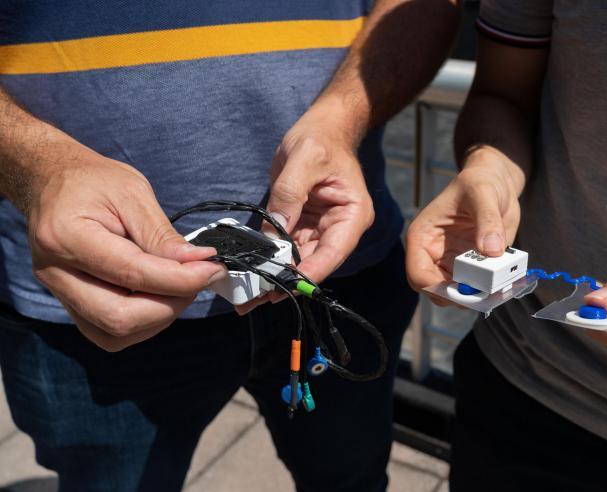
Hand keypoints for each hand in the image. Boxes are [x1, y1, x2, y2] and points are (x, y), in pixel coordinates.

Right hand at [27, 142, 225, 350]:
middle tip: (198, 279)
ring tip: (179, 285)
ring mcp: (59, 293)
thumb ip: (162, 234)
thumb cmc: (91, 181)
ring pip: (114, 334)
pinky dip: (143, 322)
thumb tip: (199, 263)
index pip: (132, 274)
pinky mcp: (70, 305)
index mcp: (66, 236)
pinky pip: (108, 333)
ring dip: (159, 317)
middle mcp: (55, 273)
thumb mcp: (132, 192)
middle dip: (170, 305)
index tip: (211, 269)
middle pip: (119, 317)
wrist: (49, 181)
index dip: (180, 278)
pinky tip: (159, 295)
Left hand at [235, 99, 373, 314]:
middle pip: (314, 263)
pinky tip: (248, 272)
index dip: (309, 273)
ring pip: (297, 261)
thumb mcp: (304, 159)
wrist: (322, 128)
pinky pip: (284, 248)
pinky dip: (268, 260)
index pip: (333, 252)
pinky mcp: (302, 225)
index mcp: (352, 215)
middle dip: (285, 282)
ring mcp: (320, 229)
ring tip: (246, 295)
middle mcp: (339, 228)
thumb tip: (274, 234)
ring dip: (273, 276)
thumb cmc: (320, 138)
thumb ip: (290, 195)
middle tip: (255, 300)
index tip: (284, 287)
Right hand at [405, 148, 523, 305]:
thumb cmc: (480, 182)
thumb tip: (491, 251)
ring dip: (478, 296)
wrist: (496, 184)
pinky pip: (477, 288)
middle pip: (436, 291)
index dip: (436, 287)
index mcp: (423, 237)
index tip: (463, 288)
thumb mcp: (483, 193)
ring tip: (501, 285)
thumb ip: (487, 220)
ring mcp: (452, 264)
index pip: (417, 274)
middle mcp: (433, 255)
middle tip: (487, 292)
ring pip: (457, 295)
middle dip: (460, 296)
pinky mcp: (472, 268)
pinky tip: (507, 280)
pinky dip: (491, 290)